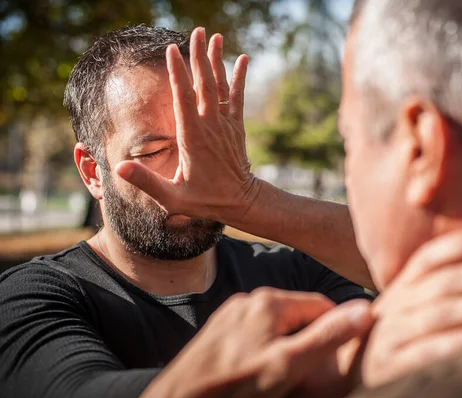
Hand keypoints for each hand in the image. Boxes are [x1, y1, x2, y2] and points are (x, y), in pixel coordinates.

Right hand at [115, 27, 257, 221]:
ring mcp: (226, 125)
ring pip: (221, 87)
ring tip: (215, 36)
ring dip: (217, 61)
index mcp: (193, 138)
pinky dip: (239, 78)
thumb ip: (146, 182)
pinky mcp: (236, 127)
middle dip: (199, 57)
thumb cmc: (205, 200)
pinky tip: (242, 59)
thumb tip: (119, 168)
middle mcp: (211, 127)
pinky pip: (237, 97)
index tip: (172, 50)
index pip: (184, 99)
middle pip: (205, 85)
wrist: (241, 202)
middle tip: (196, 31)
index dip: (178, 73)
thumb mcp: (172, 197)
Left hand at [141, 288, 373, 397]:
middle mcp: (249, 300)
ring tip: (282, 380)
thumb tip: (366, 310)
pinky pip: (255, 337)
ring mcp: (231, 315)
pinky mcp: (219, 332)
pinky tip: (258, 376)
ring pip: (277, 328)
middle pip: (298, 317)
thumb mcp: (288, 366)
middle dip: (308, 344)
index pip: (321, 307)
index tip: (335, 362)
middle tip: (305, 377)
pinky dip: (265, 353)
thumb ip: (328, 337)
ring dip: (287, 350)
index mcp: (269, 301)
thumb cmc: (232, 389)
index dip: (334, 333)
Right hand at [353, 229, 461, 387]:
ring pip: (441, 312)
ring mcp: (391, 334)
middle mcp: (396, 305)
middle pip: (444, 282)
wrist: (352, 371)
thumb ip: (438, 287)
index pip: (430, 257)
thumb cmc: (395, 335)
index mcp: (402, 286)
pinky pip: (429, 349)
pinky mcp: (392, 365)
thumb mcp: (408, 306)